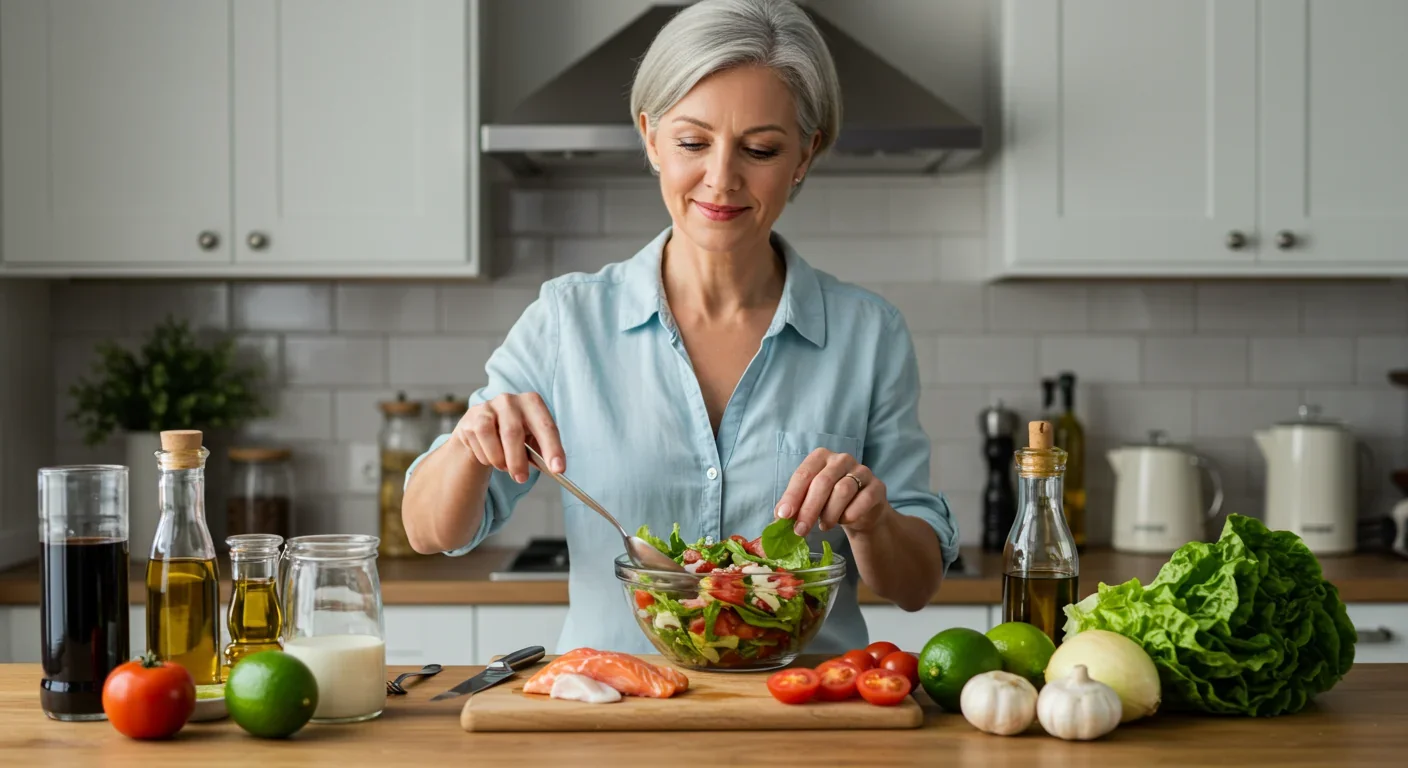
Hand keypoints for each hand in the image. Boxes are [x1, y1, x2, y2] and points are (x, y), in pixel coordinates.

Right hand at [454, 392, 562, 483]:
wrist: (482, 430)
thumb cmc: (515, 437)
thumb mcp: (532, 441)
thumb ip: (541, 452)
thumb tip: (553, 469)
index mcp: (532, 402)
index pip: (546, 426)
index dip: (553, 449)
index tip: (558, 470)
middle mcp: (509, 400)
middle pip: (513, 432)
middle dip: (518, 460)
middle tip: (521, 479)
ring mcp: (487, 407)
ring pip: (492, 437)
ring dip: (499, 460)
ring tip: (505, 467)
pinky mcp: (471, 418)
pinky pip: (478, 442)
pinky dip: (486, 457)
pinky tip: (490, 457)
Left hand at [774, 449, 888, 536]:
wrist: (863, 512)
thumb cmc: (831, 503)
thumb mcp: (810, 502)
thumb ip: (795, 507)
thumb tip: (777, 520)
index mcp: (820, 457)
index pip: (803, 474)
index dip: (792, 496)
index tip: (783, 516)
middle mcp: (841, 459)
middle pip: (822, 482)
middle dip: (809, 509)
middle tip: (800, 530)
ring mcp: (862, 471)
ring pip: (842, 491)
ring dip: (830, 513)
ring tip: (825, 526)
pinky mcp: (877, 486)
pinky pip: (863, 500)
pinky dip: (850, 514)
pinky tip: (844, 521)